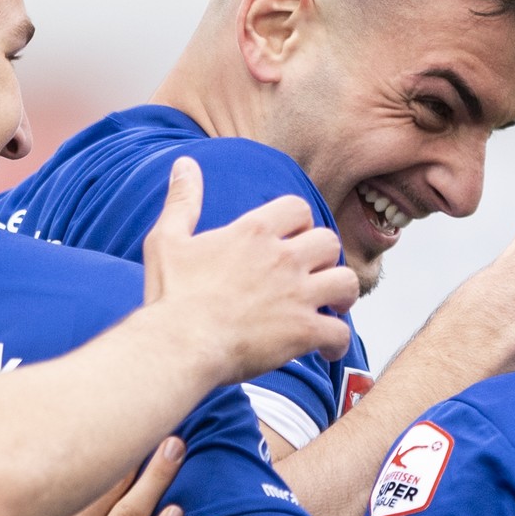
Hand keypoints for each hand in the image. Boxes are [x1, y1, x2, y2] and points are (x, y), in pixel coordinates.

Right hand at [141, 156, 359, 380]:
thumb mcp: (167, 239)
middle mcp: (283, 258)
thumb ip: (183, 200)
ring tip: (331, 305)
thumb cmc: (172, 297)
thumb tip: (185, 164)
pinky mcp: (303, 332)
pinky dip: (337, 344)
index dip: (299, 223)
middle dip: (324, 257)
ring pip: (347, 282)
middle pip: (329, 242)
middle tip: (311, 273)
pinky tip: (327, 351)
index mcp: (254, 233)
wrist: (180, 345)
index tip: (291, 239)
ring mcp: (297, 295)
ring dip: (342, 294)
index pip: (298, 208)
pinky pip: (340, 334)